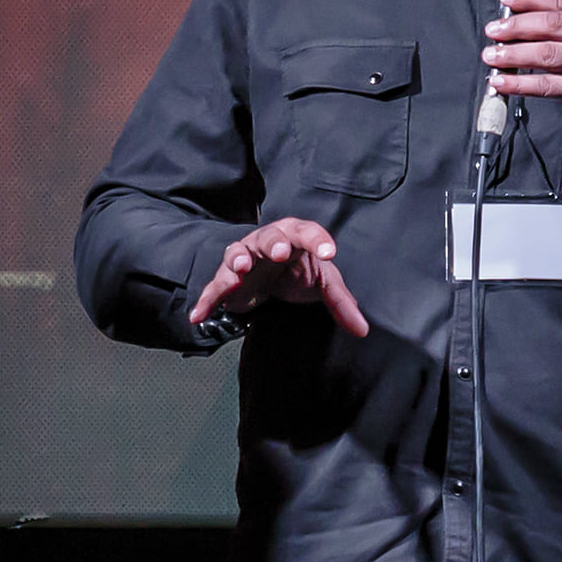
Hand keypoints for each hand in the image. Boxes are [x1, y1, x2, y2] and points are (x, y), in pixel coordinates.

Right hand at [189, 217, 368, 336]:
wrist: (271, 278)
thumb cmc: (299, 272)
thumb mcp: (323, 284)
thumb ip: (341, 303)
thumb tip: (363, 330)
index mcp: (295, 237)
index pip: (307, 232)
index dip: (317, 240)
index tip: (329, 252)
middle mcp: (267, 242)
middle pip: (269, 236)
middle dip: (272, 242)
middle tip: (278, 251)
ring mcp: (244, 258)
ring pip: (237, 253)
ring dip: (238, 260)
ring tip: (240, 270)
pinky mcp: (227, 281)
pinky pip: (214, 288)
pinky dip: (206, 300)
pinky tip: (198, 315)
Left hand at [481, 0, 561, 162]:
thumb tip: (517, 31)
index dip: (532, 0)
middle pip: (555, 24)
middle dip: (518, 26)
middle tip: (493, 31)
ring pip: (548, 53)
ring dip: (514, 53)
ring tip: (492, 56)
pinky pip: (547, 84)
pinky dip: (520, 82)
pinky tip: (501, 82)